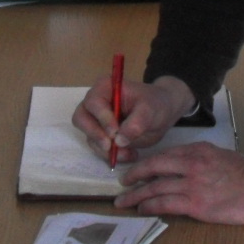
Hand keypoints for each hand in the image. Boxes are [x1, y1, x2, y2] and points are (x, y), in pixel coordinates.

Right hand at [74, 73, 195, 162]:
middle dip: (95, 135)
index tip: (115, 132)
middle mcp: (95, 103)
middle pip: (81, 119)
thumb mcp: (150, 110)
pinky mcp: (101, 135)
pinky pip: (98, 148)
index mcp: (105, 88)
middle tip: (110, 147)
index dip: (102, 118)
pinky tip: (130, 154)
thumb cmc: (155, 104)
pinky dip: (112, 155)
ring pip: (89, 137)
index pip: (93, 102)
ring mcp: (96, 120)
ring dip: (106, 150)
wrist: (161, 114)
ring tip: (129, 153)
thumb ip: (136, 123)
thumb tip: (119, 140)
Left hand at [114, 143, 243, 224]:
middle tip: (122, 182)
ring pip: (154, 187)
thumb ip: (203, 160)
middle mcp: (191, 164)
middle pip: (153, 167)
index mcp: (199, 150)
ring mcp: (192, 184)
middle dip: (134, 175)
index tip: (138, 170)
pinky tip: (140, 208)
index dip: (148, 163)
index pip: (165, 155)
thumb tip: (186, 169)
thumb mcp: (223, 156)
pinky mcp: (195, 203)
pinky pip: (164, 203)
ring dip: (135, 194)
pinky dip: (149, 205)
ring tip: (123, 201)